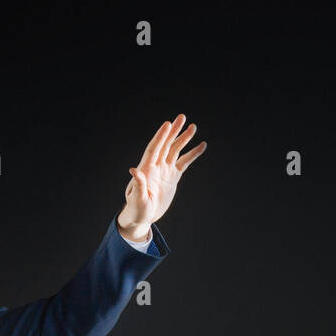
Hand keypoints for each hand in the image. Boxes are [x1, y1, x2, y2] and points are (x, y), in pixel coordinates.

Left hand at [117, 113, 206, 239]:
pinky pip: (184, 162)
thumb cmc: (136, 209)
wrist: (142, 217)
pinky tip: (201, 146)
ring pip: (175, 151)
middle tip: (182, 117)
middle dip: (174, 131)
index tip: (168, 124)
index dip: (160, 137)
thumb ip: (138, 184)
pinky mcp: (173, 177)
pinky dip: (192, 154)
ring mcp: (165, 171)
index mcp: (146, 169)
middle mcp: (156, 167)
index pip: (154, 149)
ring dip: (184, 139)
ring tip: (193, 127)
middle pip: (166, 145)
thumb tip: (134, 170)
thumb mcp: (137, 198)